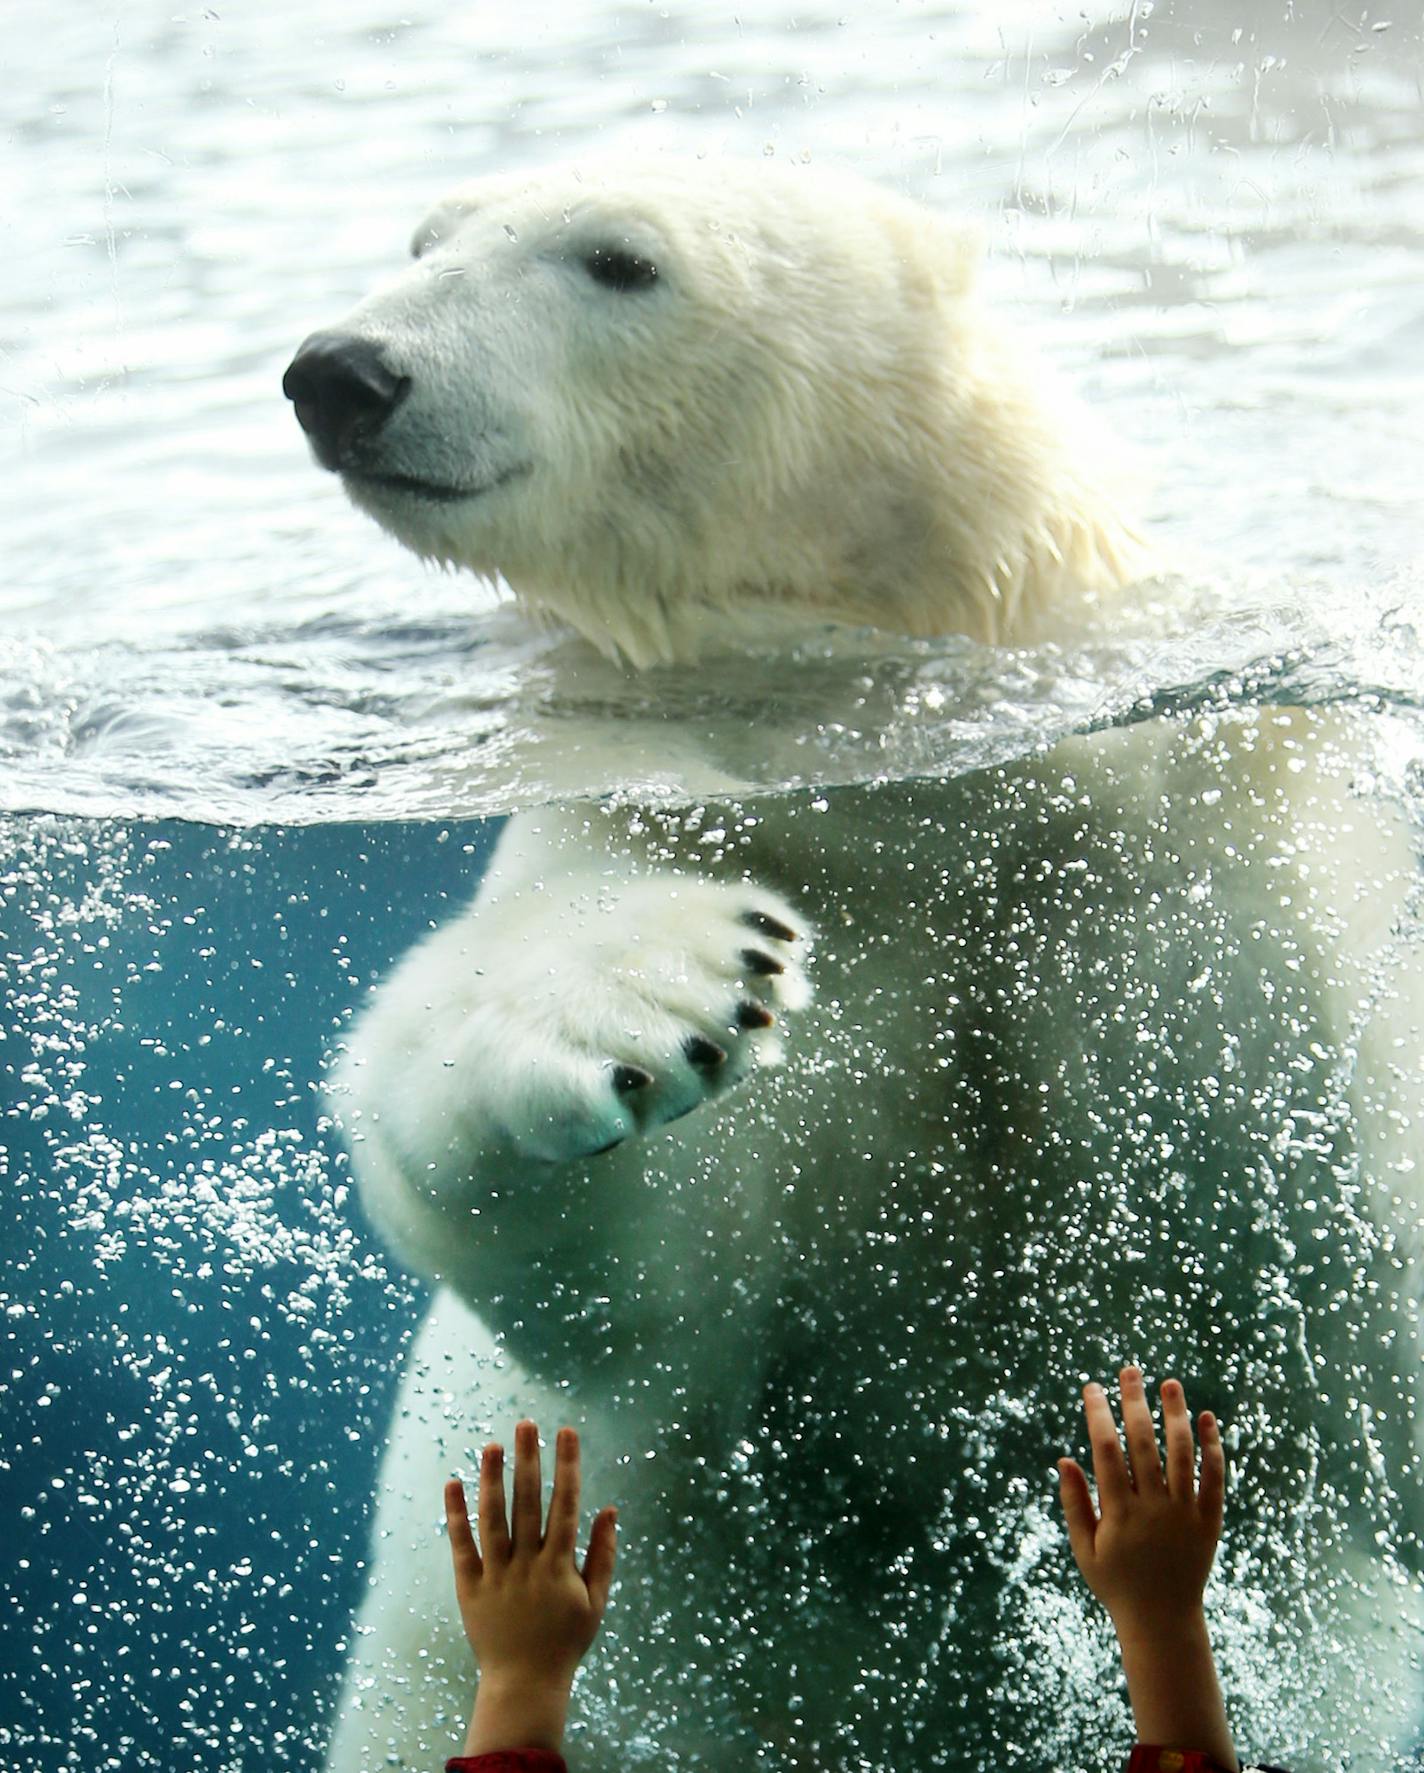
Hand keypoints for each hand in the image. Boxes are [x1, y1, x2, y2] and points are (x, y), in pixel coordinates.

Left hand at [446, 1420, 617, 1754]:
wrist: (523, 1684)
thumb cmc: (566, 1642)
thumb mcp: (595, 1601)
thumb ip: (603, 1554)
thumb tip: (611, 1509)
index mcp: (559, 1566)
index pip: (565, 1504)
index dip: (567, 1466)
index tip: (566, 1432)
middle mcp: (527, 1565)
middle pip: (526, 1503)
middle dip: (527, 1460)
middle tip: (526, 1424)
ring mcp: (496, 1575)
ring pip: (492, 1519)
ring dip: (491, 1480)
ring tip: (492, 1445)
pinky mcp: (469, 1587)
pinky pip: (461, 1546)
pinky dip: (455, 1515)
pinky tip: (453, 1483)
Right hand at [1058, 1366, 1236, 1771]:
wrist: (1164, 1622)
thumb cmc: (1116, 1584)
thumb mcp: (1084, 1549)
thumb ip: (1075, 1504)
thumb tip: (1064, 1458)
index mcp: (1119, 1514)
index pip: (1107, 1452)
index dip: (1099, 1416)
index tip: (1092, 1387)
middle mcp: (1154, 1510)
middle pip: (1145, 1444)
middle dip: (1135, 1402)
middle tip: (1129, 1370)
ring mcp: (1185, 1515)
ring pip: (1183, 1454)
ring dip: (1177, 1415)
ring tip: (1170, 1383)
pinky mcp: (1210, 1522)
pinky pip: (1215, 1479)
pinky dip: (1213, 1447)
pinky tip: (1207, 1418)